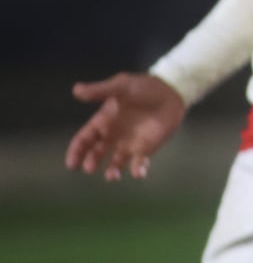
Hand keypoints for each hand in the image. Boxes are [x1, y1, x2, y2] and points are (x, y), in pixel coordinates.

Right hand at [66, 73, 185, 180]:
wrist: (171, 92)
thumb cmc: (145, 87)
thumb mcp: (122, 86)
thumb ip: (100, 90)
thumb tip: (76, 90)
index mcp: (103, 121)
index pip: (84, 139)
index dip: (76, 151)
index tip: (72, 164)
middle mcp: (113, 135)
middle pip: (95, 153)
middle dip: (91, 162)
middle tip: (90, 168)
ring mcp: (129, 143)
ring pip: (115, 162)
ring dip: (112, 171)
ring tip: (112, 176)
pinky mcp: (146, 148)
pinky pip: (138, 163)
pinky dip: (137, 170)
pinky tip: (138, 173)